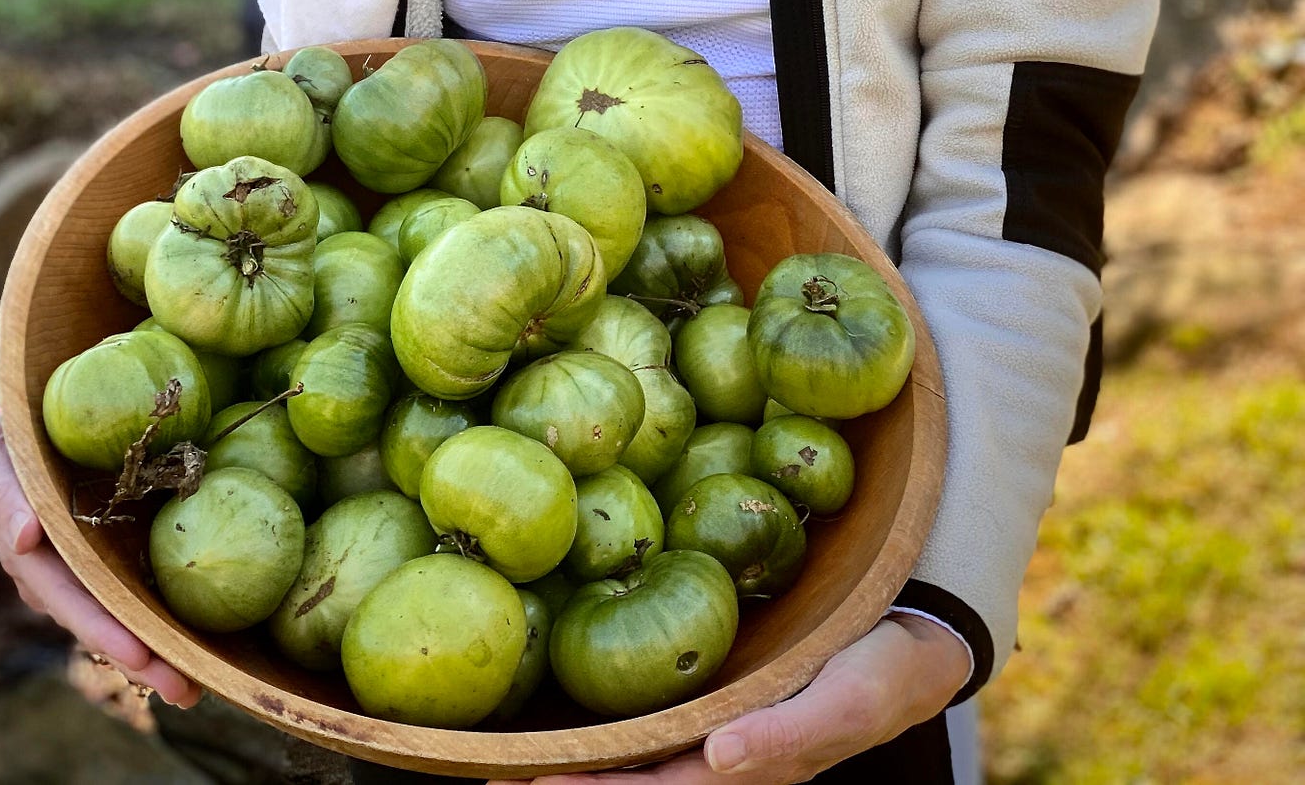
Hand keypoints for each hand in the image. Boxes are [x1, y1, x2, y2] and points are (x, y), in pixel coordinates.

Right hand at [0, 415, 200, 707]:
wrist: (29, 439)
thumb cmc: (8, 449)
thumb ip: (2, 499)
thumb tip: (24, 538)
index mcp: (31, 560)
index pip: (69, 598)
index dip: (102, 628)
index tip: (137, 654)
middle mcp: (60, 579)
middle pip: (103, 623)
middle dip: (140, 658)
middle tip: (182, 688)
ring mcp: (87, 574)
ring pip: (123, 617)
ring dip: (158, 653)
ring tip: (196, 685)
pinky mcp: (116, 558)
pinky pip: (140, 589)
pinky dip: (165, 618)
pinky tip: (199, 646)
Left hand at [515, 614, 969, 784]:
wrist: (915, 642)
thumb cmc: (881, 672)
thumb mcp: (849, 700)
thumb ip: (790, 735)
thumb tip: (720, 755)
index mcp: (746, 767)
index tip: (536, 782)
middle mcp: (722, 755)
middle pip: (635, 781)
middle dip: (572, 780)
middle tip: (498, 770)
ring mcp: (719, 727)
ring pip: (639, 754)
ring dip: (583, 757)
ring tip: (515, 749)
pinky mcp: (721, 692)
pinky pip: (658, 715)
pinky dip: (615, 719)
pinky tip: (578, 699)